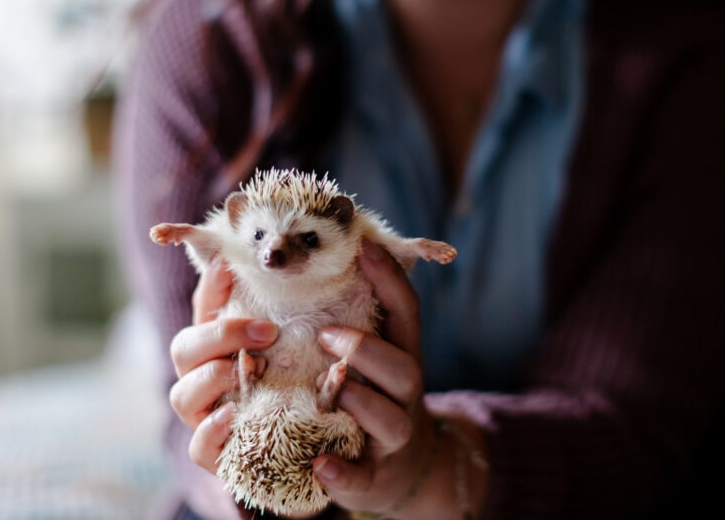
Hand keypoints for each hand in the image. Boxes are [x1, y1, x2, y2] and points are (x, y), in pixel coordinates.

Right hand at [168, 259, 278, 472]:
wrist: (307, 446)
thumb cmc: (296, 382)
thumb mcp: (294, 342)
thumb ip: (282, 307)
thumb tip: (268, 263)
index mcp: (217, 344)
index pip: (203, 306)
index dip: (212, 286)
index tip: (230, 266)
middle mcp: (201, 377)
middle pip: (183, 347)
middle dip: (221, 335)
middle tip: (267, 331)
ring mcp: (203, 417)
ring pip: (181, 395)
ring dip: (213, 378)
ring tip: (248, 371)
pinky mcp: (215, 455)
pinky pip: (198, 447)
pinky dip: (211, 431)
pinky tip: (233, 415)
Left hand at [310, 239, 440, 514]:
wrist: (400, 471)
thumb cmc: (371, 395)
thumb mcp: (371, 354)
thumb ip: (354, 313)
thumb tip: (318, 257)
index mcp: (401, 354)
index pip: (406, 311)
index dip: (390, 279)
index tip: (364, 246)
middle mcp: (404, 393)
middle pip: (403, 367)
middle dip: (367, 348)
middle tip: (324, 333)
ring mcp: (393, 437)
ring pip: (390, 419)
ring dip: (359, 401)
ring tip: (331, 390)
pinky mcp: (373, 477)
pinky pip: (362, 477)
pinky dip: (342, 474)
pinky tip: (320, 465)